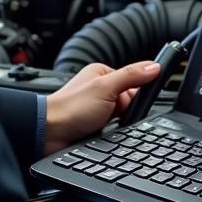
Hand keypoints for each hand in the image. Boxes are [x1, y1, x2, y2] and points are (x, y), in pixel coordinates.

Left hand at [42, 61, 159, 155]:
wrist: (47, 135)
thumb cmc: (69, 108)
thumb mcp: (106, 88)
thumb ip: (131, 76)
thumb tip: (154, 66)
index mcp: (102, 74)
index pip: (133, 81)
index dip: (134, 95)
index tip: (130, 103)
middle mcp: (99, 89)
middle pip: (128, 101)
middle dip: (124, 112)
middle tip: (112, 115)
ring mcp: (97, 108)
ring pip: (122, 117)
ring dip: (117, 124)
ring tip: (102, 125)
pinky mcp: (94, 125)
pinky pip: (113, 129)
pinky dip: (111, 132)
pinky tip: (102, 133)